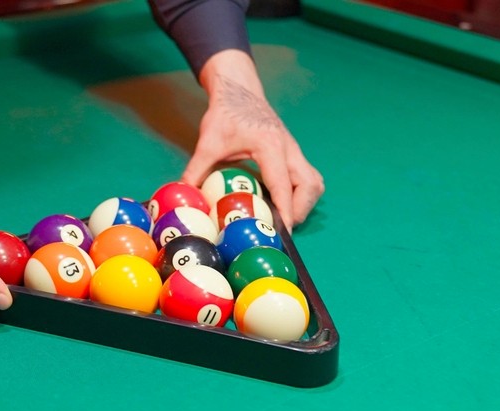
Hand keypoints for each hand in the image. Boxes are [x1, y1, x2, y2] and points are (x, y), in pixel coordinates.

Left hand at [182, 50, 323, 230]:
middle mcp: (289, 148)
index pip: (283, 185)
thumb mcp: (208, 141)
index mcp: (270, 145)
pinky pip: (308, 178)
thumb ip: (196, 170)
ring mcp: (294, 150)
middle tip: (281, 226)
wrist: (239, 89)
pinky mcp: (294, 153)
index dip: (285, 211)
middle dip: (300, 210)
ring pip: (314, 182)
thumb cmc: (224, 114)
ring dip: (304, 203)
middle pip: (310, 185)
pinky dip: (301, 194)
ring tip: (284, 217)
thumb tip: (185, 196)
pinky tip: (283, 201)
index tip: (283, 232)